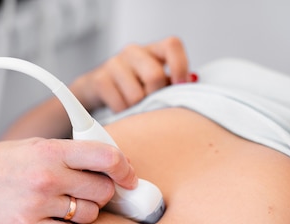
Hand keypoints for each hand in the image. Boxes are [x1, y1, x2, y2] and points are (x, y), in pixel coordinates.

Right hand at [0, 120, 135, 223]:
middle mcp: (48, 176)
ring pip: (88, 214)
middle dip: (103, 191)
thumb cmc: (3, 161)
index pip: (106, 156)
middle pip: (103, 191)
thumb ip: (72, 153)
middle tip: (89, 190)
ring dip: (85, 210)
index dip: (125, 168)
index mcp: (52, 150)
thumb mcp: (38, 145)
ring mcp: (38, 203)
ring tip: (66, 203)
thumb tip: (111, 166)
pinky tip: (53, 218)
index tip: (130, 177)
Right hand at [70, 36, 194, 113]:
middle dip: (154, 95)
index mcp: (152, 49)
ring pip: (136, 95)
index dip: (180, 65)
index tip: (180, 85)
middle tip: (150, 102)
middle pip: (154, 76)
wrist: (97, 89)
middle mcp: (133, 51)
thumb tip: (191, 82)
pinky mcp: (100, 80)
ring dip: (137, 108)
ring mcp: (114, 64)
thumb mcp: (155, 80)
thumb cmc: (134, 85)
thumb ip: (172, 81)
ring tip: (134, 106)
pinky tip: (121, 109)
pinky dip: (123, 112)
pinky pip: (119, 104)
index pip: (172, 45)